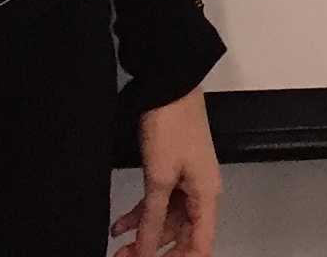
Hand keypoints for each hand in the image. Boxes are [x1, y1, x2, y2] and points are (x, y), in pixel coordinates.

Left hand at [115, 90, 219, 256]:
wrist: (169, 87)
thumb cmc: (173, 124)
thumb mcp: (159, 178)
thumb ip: (153, 218)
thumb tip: (147, 249)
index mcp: (207, 196)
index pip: (201, 246)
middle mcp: (201, 193)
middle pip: (182, 236)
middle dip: (155, 250)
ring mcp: (187, 182)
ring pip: (167, 221)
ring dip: (144, 234)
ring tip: (119, 246)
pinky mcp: (173, 172)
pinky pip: (159, 203)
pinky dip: (141, 214)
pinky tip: (121, 225)